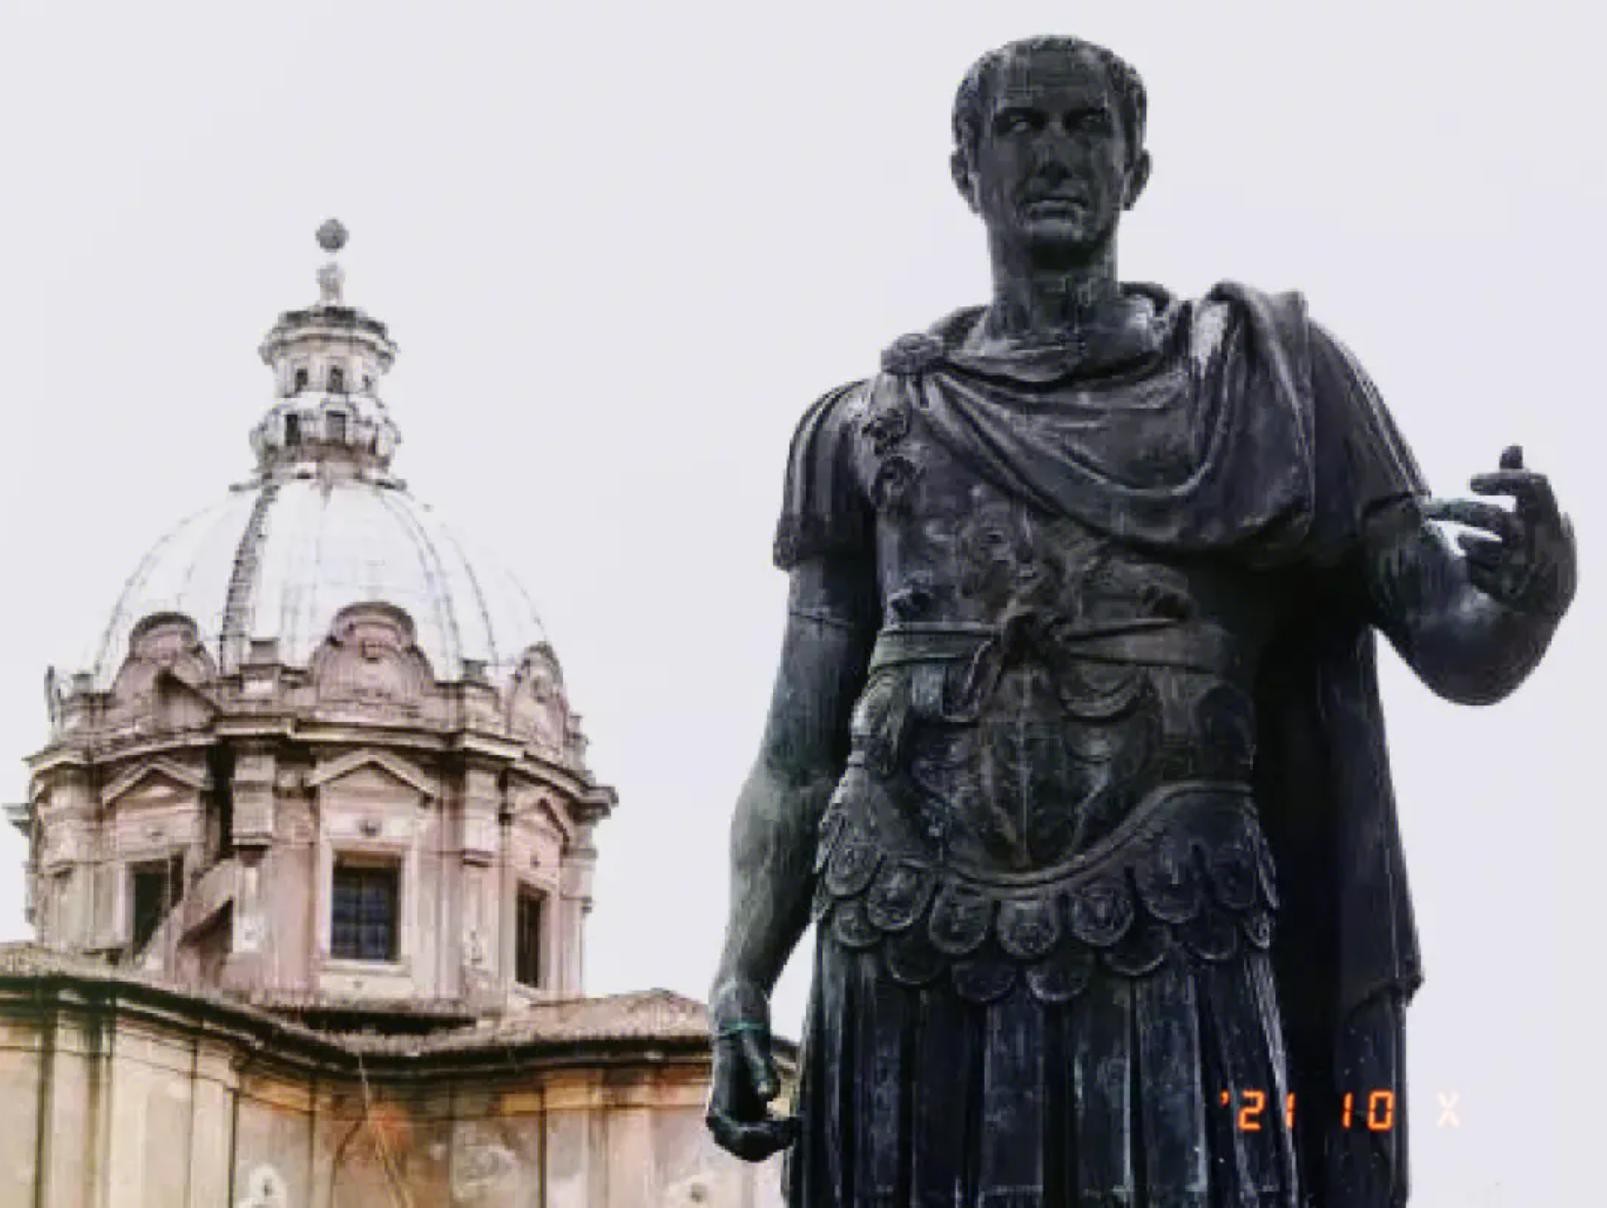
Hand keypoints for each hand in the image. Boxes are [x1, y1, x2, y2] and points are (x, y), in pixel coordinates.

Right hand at [705, 978, 798, 1161]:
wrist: (736, 1007)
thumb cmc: (742, 1020)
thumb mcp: (753, 1041)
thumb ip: (760, 1067)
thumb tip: (769, 1096)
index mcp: (717, 1100)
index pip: (735, 1138)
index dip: (761, 1140)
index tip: (785, 1124)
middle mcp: (722, 1111)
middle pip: (745, 1148)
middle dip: (770, 1143)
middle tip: (795, 1123)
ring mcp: (735, 1110)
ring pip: (754, 1144)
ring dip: (775, 1140)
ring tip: (796, 1121)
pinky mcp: (747, 1105)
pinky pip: (761, 1131)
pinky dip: (776, 1130)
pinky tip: (791, 1116)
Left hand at [1422, 445, 1575, 619]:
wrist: (1540, 612)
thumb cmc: (1534, 553)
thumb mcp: (1534, 518)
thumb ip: (1520, 484)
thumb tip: (1513, 444)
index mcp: (1554, 519)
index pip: (1535, 485)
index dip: (1503, 478)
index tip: (1470, 481)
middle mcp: (1547, 543)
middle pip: (1495, 517)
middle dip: (1457, 510)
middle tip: (1427, 507)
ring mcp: (1528, 570)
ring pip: (1482, 546)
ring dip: (1466, 541)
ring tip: (1461, 540)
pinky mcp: (1509, 593)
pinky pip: (1474, 572)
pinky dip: (1470, 568)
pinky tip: (1475, 571)